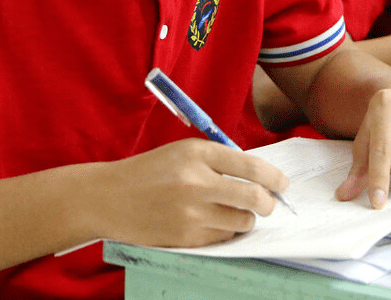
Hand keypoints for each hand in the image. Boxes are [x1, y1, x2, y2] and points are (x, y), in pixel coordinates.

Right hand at [88, 139, 287, 247]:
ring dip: (246, 219)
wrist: (109, 197)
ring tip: (236, 213)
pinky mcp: (185, 237)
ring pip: (242, 222)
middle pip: (254, 197)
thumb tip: (259, 176)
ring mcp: (190, 213)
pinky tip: (213, 223)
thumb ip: (219, 160)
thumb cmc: (150, 172)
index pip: (250, 166)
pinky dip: (225, 232)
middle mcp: (195, 182)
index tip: (282, 184)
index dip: (273, 177)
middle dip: (268, 203)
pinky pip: (223, 238)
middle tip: (268, 204)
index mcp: (196, 154)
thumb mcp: (183, 153)